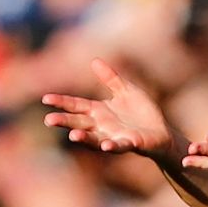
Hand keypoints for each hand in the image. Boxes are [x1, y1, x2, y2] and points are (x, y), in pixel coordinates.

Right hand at [42, 58, 173, 158]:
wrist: (162, 132)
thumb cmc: (142, 113)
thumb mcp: (126, 91)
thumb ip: (111, 78)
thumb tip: (94, 60)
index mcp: (99, 111)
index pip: (76, 105)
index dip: (62, 102)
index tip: (45, 98)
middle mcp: (102, 126)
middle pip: (79, 123)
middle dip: (65, 122)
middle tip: (49, 120)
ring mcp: (114, 136)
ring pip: (94, 138)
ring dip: (84, 138)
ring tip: (73, 135)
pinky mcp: (129, 144)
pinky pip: (118, 146)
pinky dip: (111, 146)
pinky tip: (106, 145)